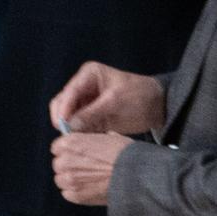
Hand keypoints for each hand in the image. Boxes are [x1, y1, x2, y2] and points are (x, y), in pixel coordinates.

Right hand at [50, 62, 165, 136]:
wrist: (155, 106)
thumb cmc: (139, 96)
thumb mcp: (115, 102)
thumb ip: (90, 113)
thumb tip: (69, 127)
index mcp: (88, 75)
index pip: (67, 94)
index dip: (63, 112)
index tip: (65, 128)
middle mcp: (82, 87)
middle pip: (60, 106)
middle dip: (63, 121)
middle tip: (71, 135)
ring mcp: (83, 103)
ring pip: (64, 118)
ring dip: (69, 129)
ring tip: (80, 137)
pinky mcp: (87, 116)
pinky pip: (73, 127)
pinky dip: (76, 134)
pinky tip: (85, 138)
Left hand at [52, 131, 129, 206]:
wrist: (133, 174)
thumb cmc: (124, 153)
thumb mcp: (108, 137)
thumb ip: (91, 141)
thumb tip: (90, 143)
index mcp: (72, 143)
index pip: (57, 146)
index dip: (66, 149)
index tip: (74, 151)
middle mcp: (65, 161)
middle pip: (58, 164)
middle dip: (68, 164)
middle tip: (84, 165)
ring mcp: (68, 180)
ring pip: (60, 179)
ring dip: (70, 178)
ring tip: (87, 177)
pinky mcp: (73, 195)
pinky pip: (67, 193)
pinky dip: (74, 191)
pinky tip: (88, 187)